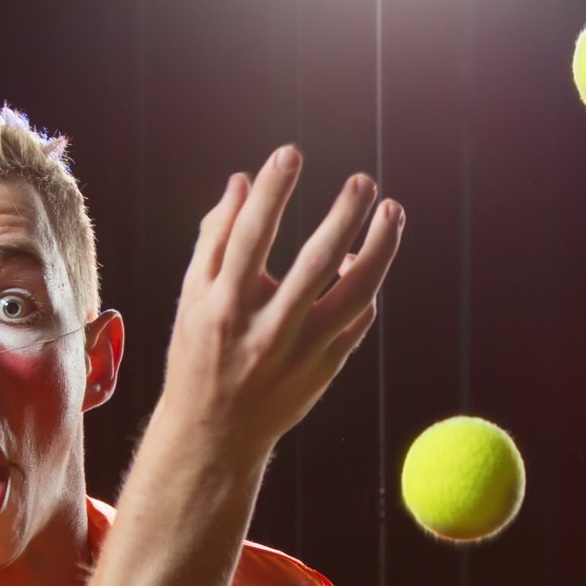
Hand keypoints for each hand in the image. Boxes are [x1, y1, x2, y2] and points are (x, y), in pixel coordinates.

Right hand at [162, 145, 403, 461]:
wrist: (216, 432)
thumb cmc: (200, 352)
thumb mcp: (192, 296)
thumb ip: (215, 237)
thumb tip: (241, 180)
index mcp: (225, 306)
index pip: (251, 237)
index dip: (272, 191)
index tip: (290, 153)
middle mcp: (266, 330)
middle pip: (315, 264)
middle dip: (344, 217)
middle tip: (363, 181)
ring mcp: (302, 353)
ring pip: (356, 294)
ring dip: (381, 249)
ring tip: (393, 211)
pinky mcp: (326, 369)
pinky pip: (358, 319)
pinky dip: (367, 285)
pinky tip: (365, 257)